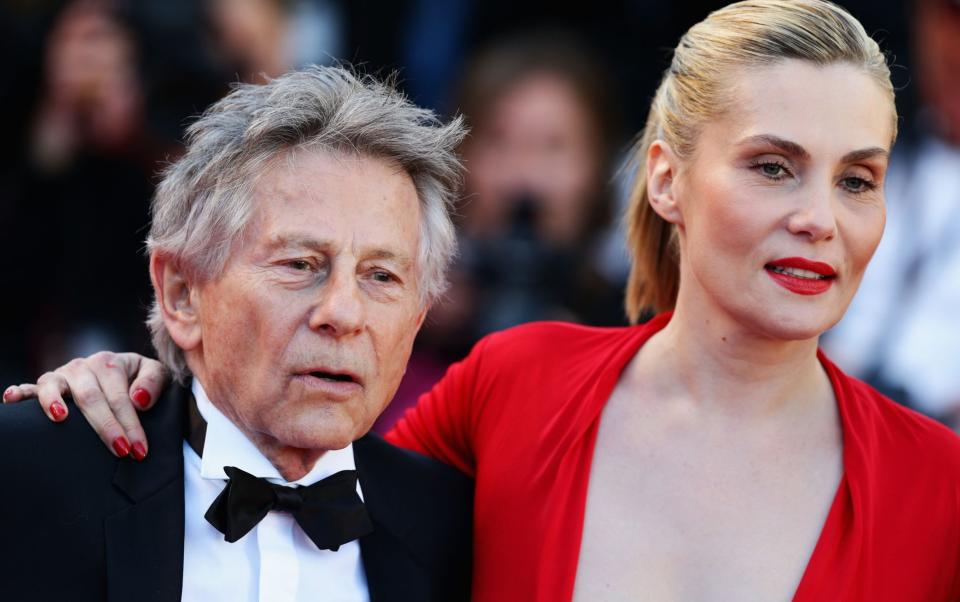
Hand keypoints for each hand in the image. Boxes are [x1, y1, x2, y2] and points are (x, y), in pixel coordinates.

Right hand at [2, 352, 167, 459]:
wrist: (125, 371)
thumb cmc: (140, 378)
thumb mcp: (155, 374)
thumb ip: (153, 382)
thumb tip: (139, 400)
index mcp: (110, 362)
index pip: (120, 397)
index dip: (130, 423)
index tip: (139, 448)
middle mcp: (83, 367)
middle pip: (91, 397)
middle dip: (106, 426)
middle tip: (121, 451)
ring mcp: (62, 376)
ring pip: (55, 387)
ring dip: (54, 401)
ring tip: (60, 418)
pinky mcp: (46, 386)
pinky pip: (30, 388)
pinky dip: (20, 392)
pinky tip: (12, 399)